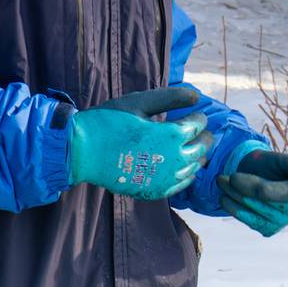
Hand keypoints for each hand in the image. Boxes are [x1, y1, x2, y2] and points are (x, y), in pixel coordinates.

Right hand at [67, 87, 212, 199]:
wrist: (82, 151)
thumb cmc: (109, 122)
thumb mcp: (139, 102)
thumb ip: (170, 98)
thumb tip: (197, 96)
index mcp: (172, 135)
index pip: (197, 125)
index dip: (199, 117)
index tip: (197, 113)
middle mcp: (174, 159)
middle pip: (201, 148)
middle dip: (205, 138)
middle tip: (203, 132)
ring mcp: (164, 178)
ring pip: (193, 168)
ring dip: (198, 157)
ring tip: (197, 150)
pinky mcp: (154, 190)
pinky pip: (179, 186)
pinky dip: (186, 178)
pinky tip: (186, 172)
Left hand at [217, 149, 287, 236]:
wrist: (251, 177)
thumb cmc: (271, 166)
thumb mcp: (286, 161)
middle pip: (264, 194)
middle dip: (241, 184)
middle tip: (223, 176)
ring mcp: (284, 220)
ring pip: (252, 207)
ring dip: (232, 194)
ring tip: (222, 181)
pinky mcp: (269, 230)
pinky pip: (248, 220)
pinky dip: (231, 207)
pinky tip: (225, 197)